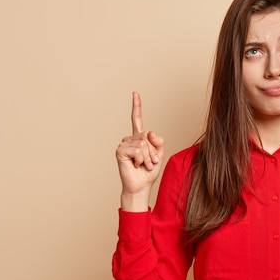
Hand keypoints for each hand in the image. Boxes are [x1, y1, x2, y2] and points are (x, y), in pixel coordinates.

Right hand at [115, 92, 164, 207]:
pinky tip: (135, 165)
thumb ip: (158, 141)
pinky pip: (137, 150)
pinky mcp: (120, 151)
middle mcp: (130, 139)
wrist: (141, 186)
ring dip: (147, 157)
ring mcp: (124, 144)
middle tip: (149, 162)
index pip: (137, 119)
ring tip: (142, 165)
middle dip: (153, 152)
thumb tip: (149, 132)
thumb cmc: (149, 172)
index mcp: (139, 138)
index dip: (136, 106)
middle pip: (147, 136)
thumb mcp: (159, 154)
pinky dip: (141, 159)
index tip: (135, 93)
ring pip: (143, 144)